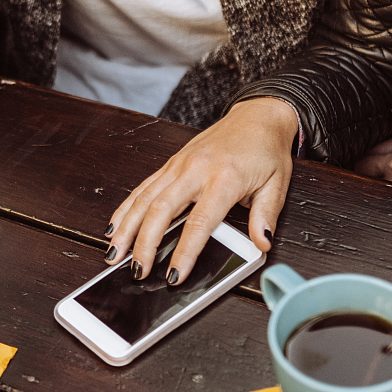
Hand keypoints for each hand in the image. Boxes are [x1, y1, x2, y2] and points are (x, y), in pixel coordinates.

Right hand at [107, 98, 296, 284]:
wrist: (257, 115)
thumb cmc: (266, 149)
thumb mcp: (277, 184)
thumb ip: (266, 216)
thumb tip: (262, 244)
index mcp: (224, 178)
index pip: (199, 222)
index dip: (184, 251)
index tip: (174, 275)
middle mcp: (195, 170)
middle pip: (160, 210)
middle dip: (144, 244)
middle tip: (137, 271)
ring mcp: (178, 165)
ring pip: (144, 198)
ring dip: (126, 228)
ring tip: (114, 254)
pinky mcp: (170, 163)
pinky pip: (143, 187)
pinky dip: (126, 209)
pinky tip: (115, 227)